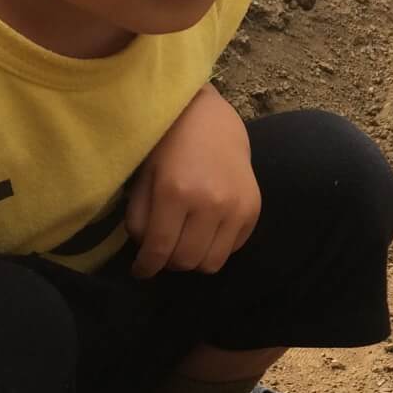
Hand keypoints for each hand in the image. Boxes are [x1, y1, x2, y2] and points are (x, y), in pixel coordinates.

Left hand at [126, 86, 259, 279]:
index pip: (159, 249)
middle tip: (162, 252)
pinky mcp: (253, 210)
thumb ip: (139, 218)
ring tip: (185, 244)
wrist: (211, 121)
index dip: (146, 268)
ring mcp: (236, 208)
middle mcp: (209, 203)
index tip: (140, 271)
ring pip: (212, 263)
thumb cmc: (169, 146)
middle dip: (168, 264)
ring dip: (194, 261)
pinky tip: (206, 230)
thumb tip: (146, 253)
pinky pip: (232, 249)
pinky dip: (215, 247)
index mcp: (175, 192)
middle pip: (186, 261)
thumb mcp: (144, 178)